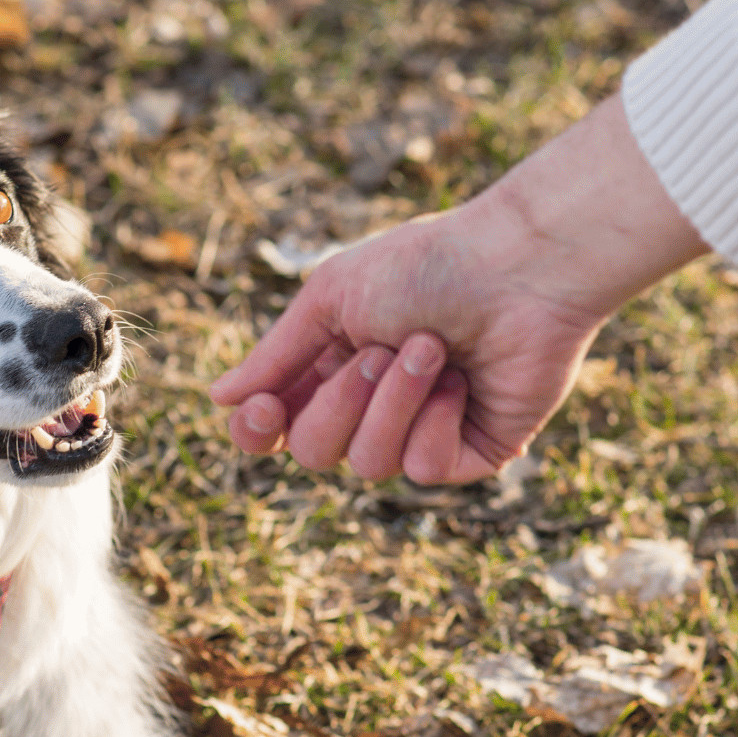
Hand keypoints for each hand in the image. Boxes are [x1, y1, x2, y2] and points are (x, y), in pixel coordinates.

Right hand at [209, 95, 707, 483]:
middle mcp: (372, 406)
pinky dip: (437, 420)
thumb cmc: (429, 266)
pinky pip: (424, 470)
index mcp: (332, 366)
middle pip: (314, 451)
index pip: (275, 428)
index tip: (264, 407)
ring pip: (368, 465)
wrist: (520, 268)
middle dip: (343, 401)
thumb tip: (217, 398)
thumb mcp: (334, 299)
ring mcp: (421, 432)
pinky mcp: (470, 452)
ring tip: (435, 348)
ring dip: (396, 402)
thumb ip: (277, 356)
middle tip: (382, 348)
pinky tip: (464, 381)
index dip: (259, 430)